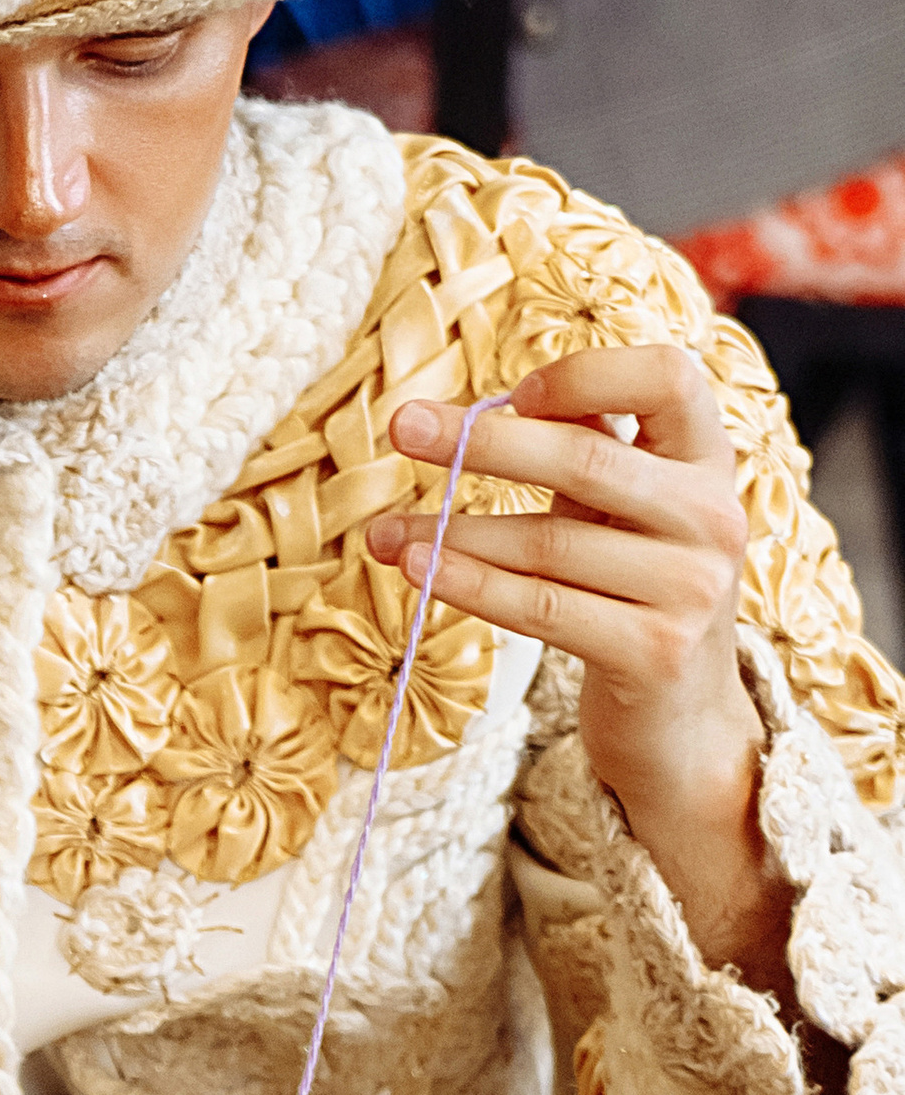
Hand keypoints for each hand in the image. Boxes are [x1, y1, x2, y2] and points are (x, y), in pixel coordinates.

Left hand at [374, 351, 786, 986]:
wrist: (680, 719)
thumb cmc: (632, 589)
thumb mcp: (621, 508)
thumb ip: (581, 449)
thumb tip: (471, 410)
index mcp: (708, 458)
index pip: (669, 376)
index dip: (589, 374)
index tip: (514, 391)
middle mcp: (713, 515)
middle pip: (589, 458)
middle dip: (482, 442)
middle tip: (400, 426)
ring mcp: (691, 587)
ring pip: (547, 543)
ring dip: (451, 532)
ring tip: (381, 531)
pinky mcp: (654, 652)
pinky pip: (541, 607)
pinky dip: (470, 586)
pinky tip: (418, 570)